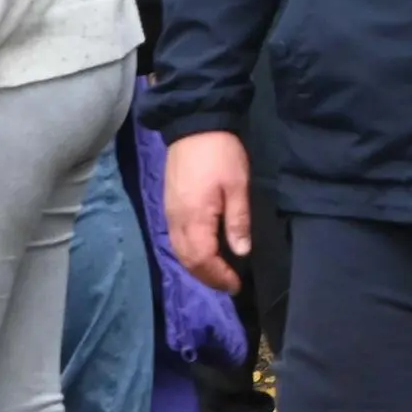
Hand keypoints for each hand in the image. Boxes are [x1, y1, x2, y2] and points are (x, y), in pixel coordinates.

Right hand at [165, 131, 254, 292]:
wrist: (194, 126)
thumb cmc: (221, 155)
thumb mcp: (238, 185)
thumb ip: (238, 220)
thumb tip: (241, 252)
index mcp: (194, 219)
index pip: (203, 259)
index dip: (219, 276)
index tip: (236, 285)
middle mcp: (176, 222)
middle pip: (187, 260)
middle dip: (207, 277)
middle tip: (228, 284)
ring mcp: (169, 214)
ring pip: (179, 251)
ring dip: (197, 267)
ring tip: (217, 273)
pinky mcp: (169, 206)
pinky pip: (176, 239)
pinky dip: (189, 253)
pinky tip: (203, 252)